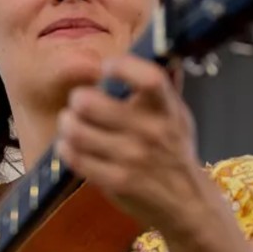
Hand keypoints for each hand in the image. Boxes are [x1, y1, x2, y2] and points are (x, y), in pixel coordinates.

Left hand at [56, 54, 208, 237]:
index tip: (107, 68)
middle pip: (92, 103)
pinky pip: (75, 157)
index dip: (121, 67)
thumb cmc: (175, 155)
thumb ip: (161, 89)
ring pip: (76, 130)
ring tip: (70, 123)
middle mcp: (151, 133)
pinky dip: (65, 148)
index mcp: (167, 110)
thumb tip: (156, 47)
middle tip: (78, 103)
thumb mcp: (178, 117)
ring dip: (67, 124)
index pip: (149, 78)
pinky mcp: (116, 181)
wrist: (187, 205)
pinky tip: (69, 145)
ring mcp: (132, 158)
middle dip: (77, 100)